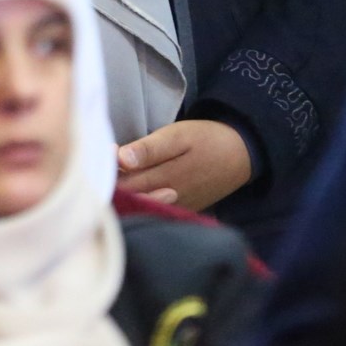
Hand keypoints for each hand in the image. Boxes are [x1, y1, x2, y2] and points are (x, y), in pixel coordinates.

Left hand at [117, 119, 251, 211]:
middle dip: (111, 182)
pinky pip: (154, 208)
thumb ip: (149, 149)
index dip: (107, 171)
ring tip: (115, 170)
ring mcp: (175, 208)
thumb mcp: (179, 135)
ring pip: (140, 205)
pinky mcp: (182, 209)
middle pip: (128, 197)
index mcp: (164, 179)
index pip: (123, 184)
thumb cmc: (207, 140)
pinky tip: (132, 184)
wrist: (243, 155)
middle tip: (103, 159)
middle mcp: (167, 200)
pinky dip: (140, 197)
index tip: (104, 150)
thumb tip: (121, 158)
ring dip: (124, 191)